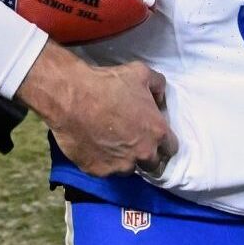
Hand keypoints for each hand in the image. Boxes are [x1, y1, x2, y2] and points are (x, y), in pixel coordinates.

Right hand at [17, 42, 174, 176]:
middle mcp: (143, 154)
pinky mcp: (99, 171)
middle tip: (134, 142)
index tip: (153, 136)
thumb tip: (160, 100)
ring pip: (129, 169)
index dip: (163, 142)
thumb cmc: (108, 83)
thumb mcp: (141, 73)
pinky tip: (95, 146)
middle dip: (146, 154)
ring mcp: (120, 166)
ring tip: (112, 144)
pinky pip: (105, 170)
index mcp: (157, 132)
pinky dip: (103, 161)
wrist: (71, 97)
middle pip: (154, 164)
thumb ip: (158, 86)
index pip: (171, 148)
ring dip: (125, 159)